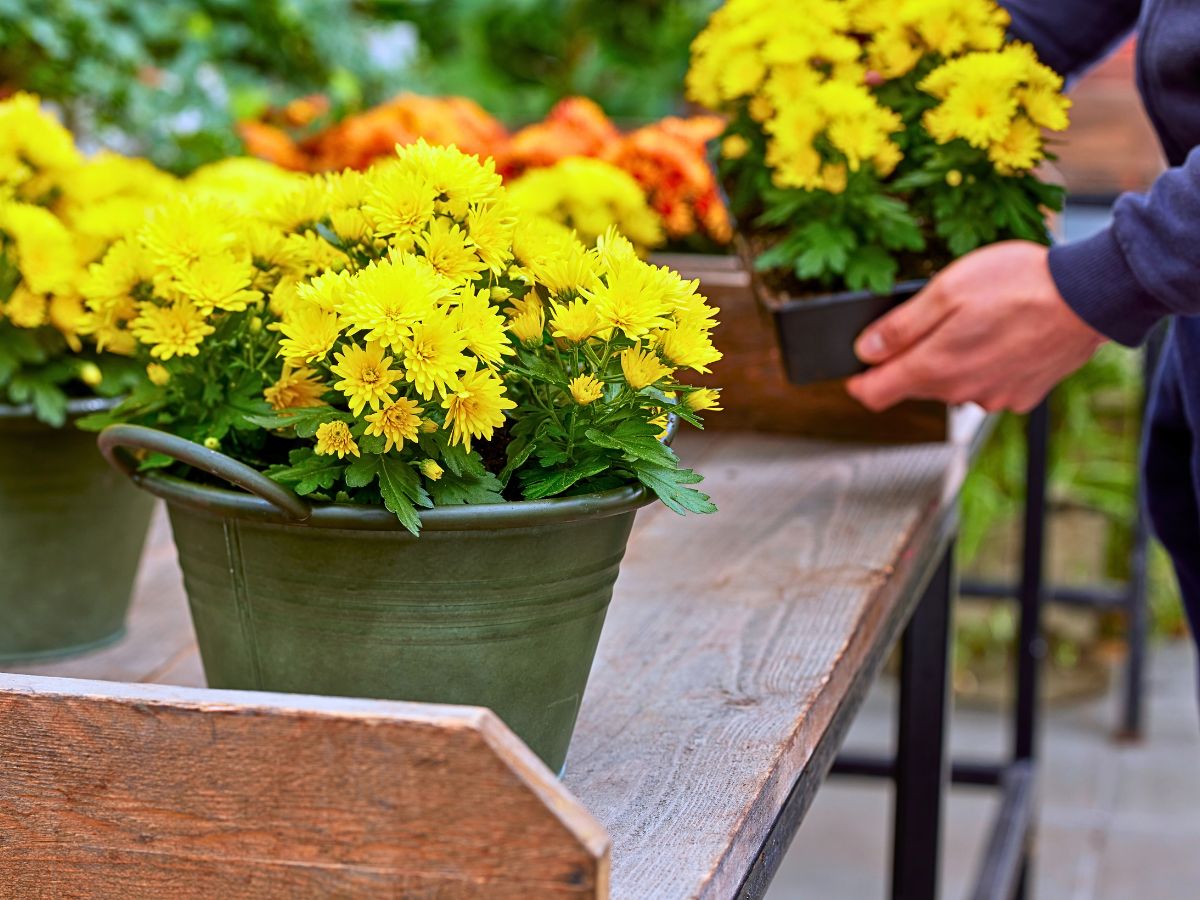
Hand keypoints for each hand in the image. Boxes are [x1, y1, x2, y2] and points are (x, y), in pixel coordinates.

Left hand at [845, 241, 1106, 412]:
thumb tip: (864, 352)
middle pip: (914, 386)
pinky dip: (986, 365)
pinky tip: (1002, 337)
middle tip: (928, 322)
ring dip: (950, 361)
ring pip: (952, 386)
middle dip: (910, 361)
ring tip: (974, 322)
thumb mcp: (945, 290)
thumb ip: (900, 327)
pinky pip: (988, 385)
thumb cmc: (1019, 284)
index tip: (857, 369)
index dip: (859, 382)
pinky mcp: (1022, 395)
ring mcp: (993, 397)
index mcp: (933, 368)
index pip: (875, 394)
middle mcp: (960, 392)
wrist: (1091, 296)